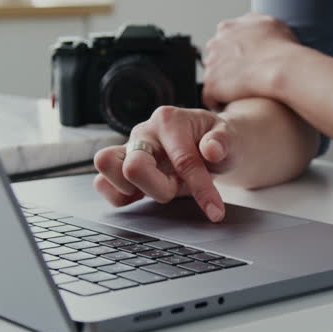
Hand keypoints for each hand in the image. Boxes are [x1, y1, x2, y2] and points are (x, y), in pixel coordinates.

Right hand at [92, 106, 237, 221]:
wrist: (207, 144)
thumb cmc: (216, 140)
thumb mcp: (230, 138)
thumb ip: (223, 141)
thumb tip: (212, 150)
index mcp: (169, 120)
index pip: (181, 161)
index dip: (201, 190)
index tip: (216, 211)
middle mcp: (143, 132)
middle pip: (133, 167)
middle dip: (159, 189)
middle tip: (177, 188)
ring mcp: (127, 149)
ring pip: (107, 169)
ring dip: (135, 190)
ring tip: (159, 187)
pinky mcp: (118, 167)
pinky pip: (102, 184)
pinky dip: (120, 196)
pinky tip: (144, 194)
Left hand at [202, 13, 300, 109]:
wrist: (283, 67)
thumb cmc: (283, 49)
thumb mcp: (270, 23)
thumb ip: (253, 24)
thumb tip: (251, 28)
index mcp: (228, 28)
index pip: (222, 42)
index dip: (233, 55)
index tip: (243, 64)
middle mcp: (215, 43)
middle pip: (214, 59)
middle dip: (225, 69)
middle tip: (243, 80)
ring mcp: (211, 65)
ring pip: (212, 78)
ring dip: (223, 86)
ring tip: (241, 94)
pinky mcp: (212, 85)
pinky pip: (210, 98)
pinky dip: (219, 103)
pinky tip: (233, 105)